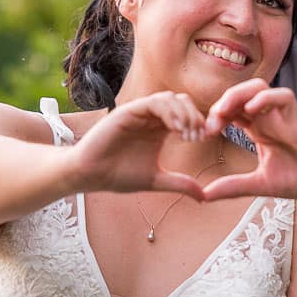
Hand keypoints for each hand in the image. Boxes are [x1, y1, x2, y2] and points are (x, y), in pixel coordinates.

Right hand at [71, 92, 214, 196]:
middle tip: (196, 136)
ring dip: (183, 113)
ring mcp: (140, 113)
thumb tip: (204, 197)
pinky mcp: (128, 112)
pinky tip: (174, 128)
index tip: (203, 139)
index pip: (188, 114)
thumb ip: (180, 184)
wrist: (91, 175)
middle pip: (183, 102)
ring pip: (170, 98)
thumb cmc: (119, 175)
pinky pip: (154, 102)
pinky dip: (168, 111)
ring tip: (185, 133)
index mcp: (160, 129)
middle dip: (195, 116)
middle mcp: (151, 118)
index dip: (199, 123)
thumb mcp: (156, 180)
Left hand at [201, 79, 296, 200]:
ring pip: (258, 86)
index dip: (214, 117)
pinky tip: (252, 112)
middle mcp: (269, 119)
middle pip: (239, 94)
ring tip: (225, 112)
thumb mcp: (262, 185)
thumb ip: (234, 187)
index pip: (230, 111)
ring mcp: (283, 116)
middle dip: (221, 103)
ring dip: (238, 94)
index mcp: (259, 130)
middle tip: (211, 124)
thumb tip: (203, 195)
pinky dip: (265, 98)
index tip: (203, 134)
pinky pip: (282, 95)